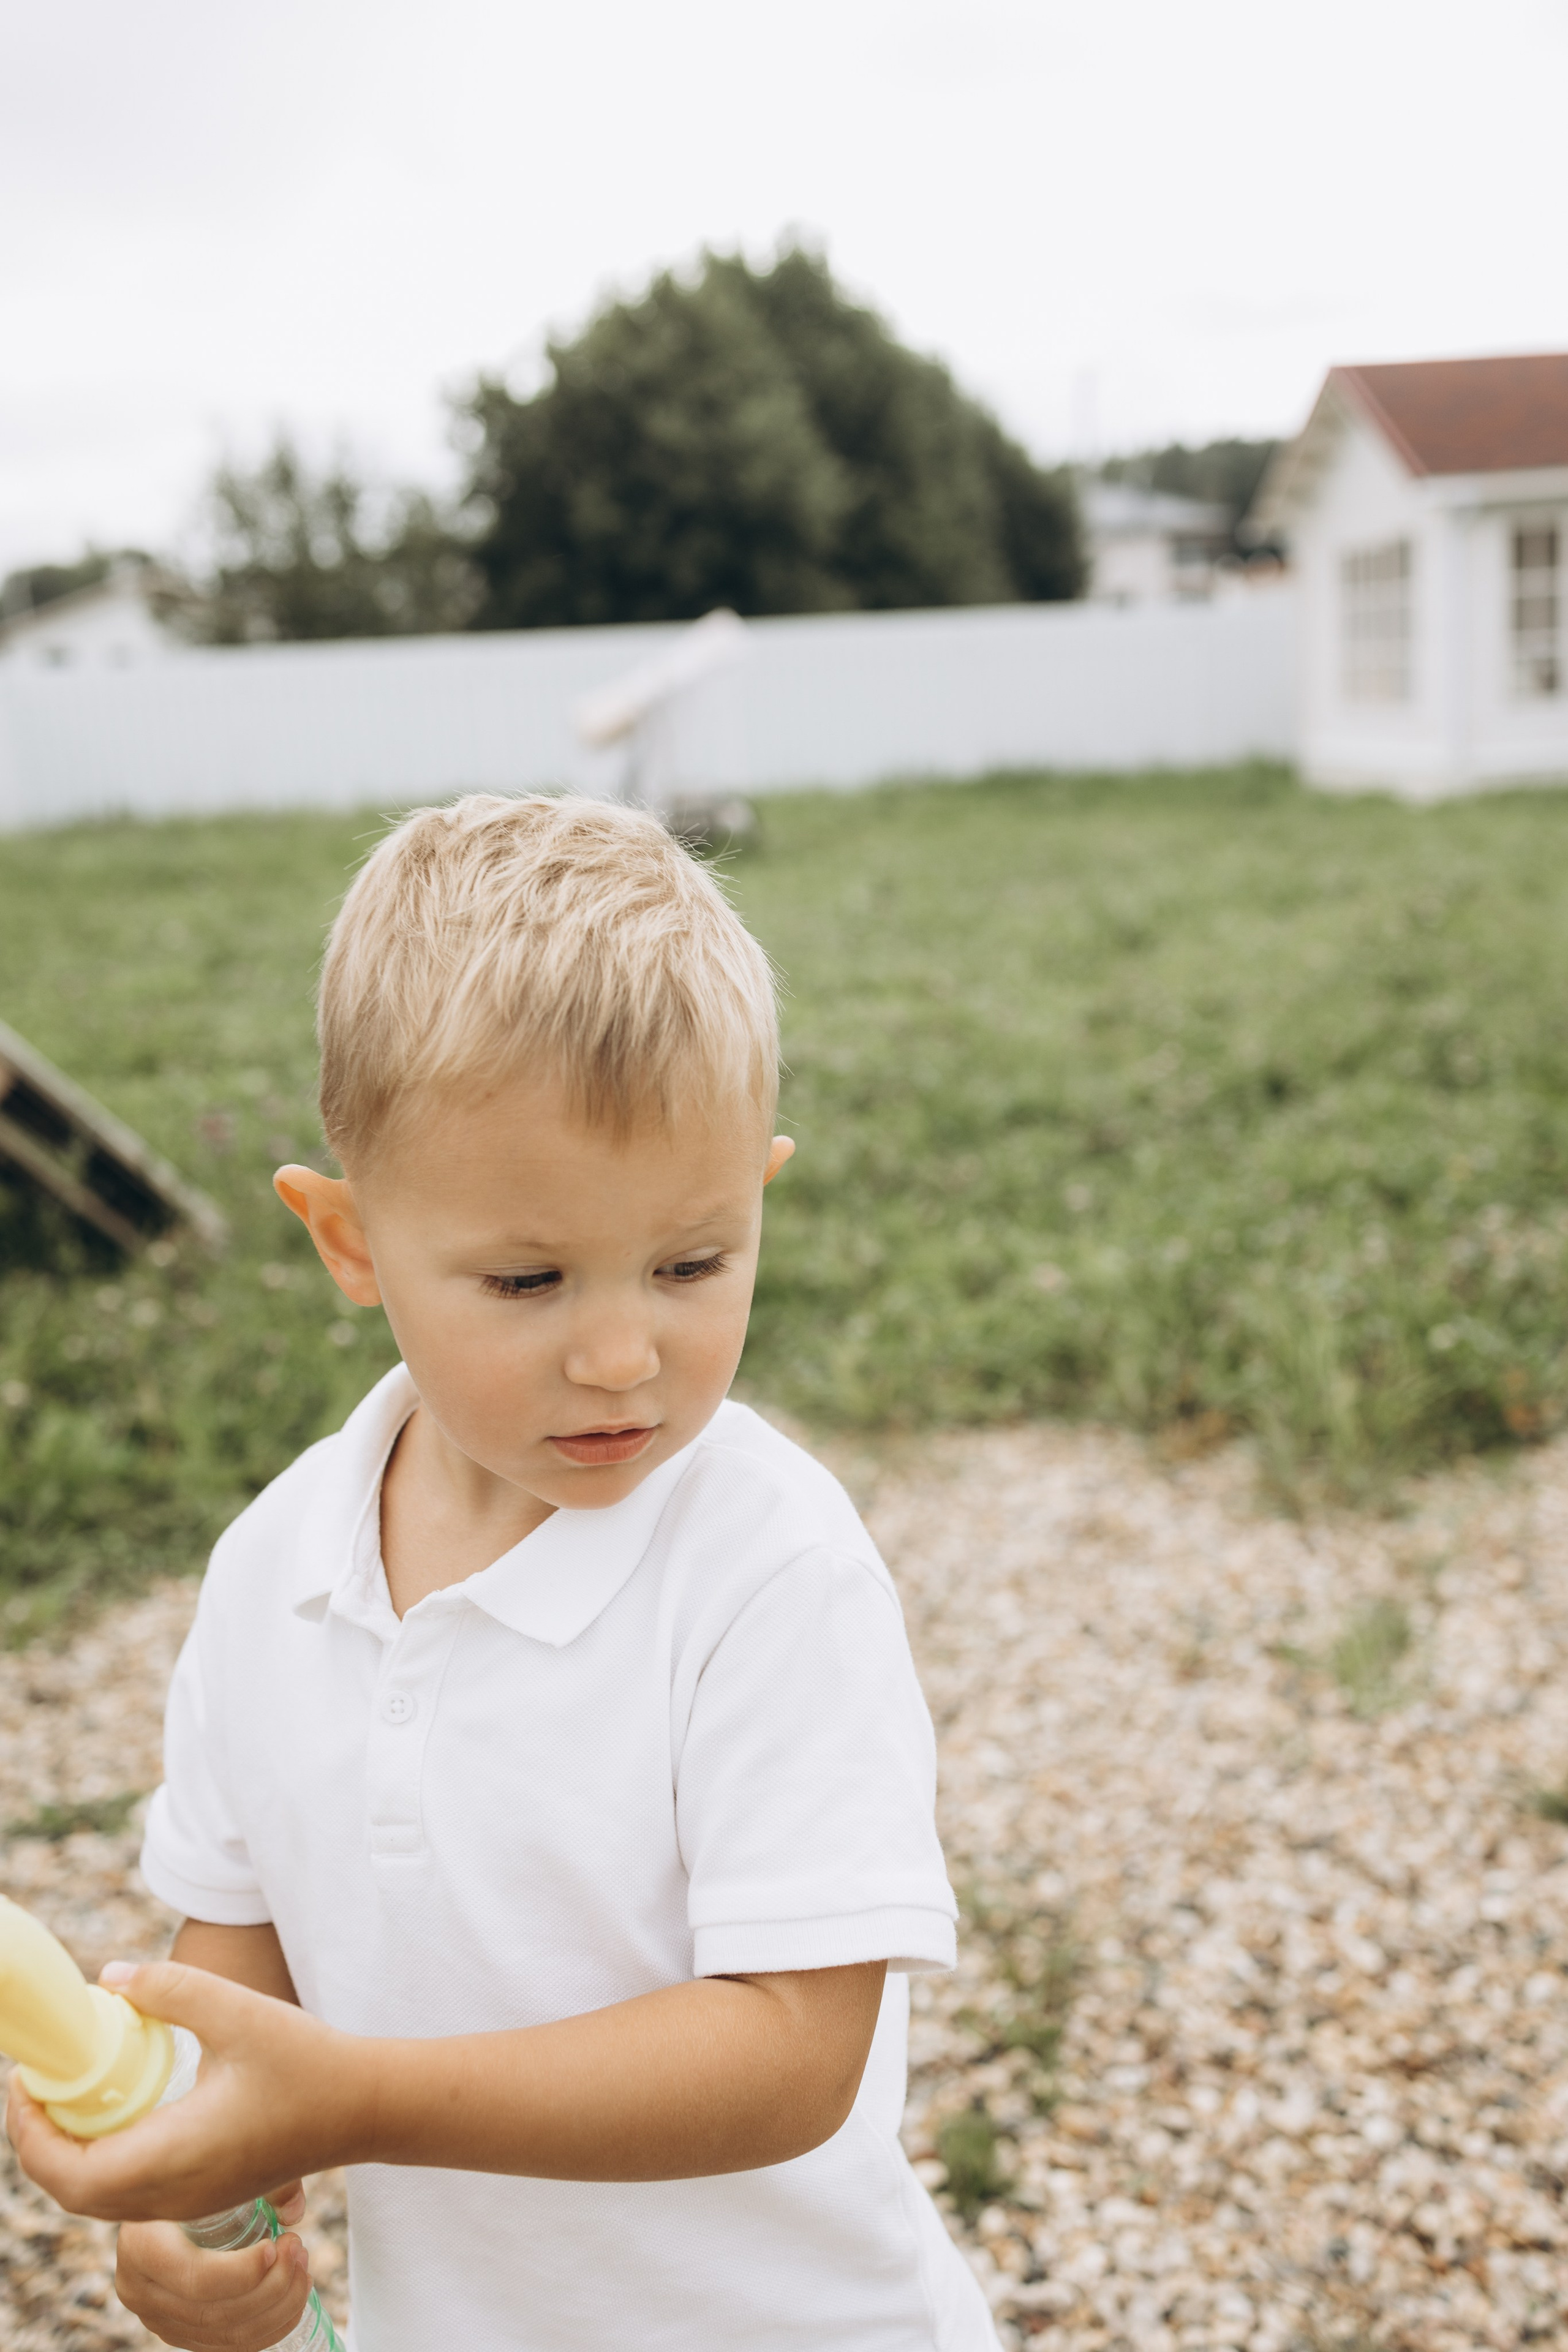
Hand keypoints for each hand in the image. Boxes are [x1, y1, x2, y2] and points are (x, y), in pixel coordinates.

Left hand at [5, 1961, 367, 2223]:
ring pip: (97, 2197)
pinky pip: (126, 2193)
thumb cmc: (307, 2062)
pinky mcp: (203, 2196)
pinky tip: (113, 2111)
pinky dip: (99, 2160)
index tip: (24, 2079)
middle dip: (38, 2142)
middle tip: (35, 2083)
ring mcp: (189, 2203)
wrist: (363, 2108)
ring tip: (65, 2094)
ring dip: (67, 2153)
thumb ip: (171, 1987)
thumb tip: (109, 1977)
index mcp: (173, 2157)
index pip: (68, 2172)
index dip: (28, 2132)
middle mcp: (173, 2194)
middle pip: (72, 2192)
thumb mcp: (237, 2010)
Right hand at [116, 2187, 312, 2351]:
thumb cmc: (189, 2171)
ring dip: (278, 2307)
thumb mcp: (214, 2164)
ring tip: (303, 2269)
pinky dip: (269, 2326)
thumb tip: (294, 2210)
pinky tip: (293, 2295)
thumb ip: (260, 2179)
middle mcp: (141, 2290)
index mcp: (141, 2246)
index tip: (275, 2246)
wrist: (159, 2195)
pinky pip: (228, 2344)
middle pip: (215, 2311)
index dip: (243, 2272)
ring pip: (226, 2334)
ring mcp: (158, 2317)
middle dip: (272, 2287)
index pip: (195, 2278)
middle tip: (300, 2249)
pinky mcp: (179, 2330)